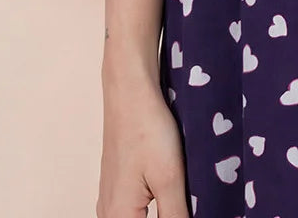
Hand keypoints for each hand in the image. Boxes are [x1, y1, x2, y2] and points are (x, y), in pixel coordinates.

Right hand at [97, 78, 189, 217]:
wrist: (130, 91)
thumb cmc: (146, 129)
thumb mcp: (169, 177)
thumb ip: (176, 216)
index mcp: (118, 217)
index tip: (188, 210)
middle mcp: (108, 213)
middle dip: (170, 216)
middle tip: (189, 203)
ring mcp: (111, 199)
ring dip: (163, 212)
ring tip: (186, 201)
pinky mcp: (117, 186)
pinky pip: (135, 210)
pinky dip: (154, 208)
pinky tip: (174, 196)